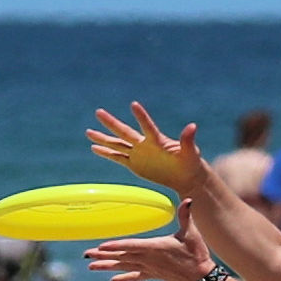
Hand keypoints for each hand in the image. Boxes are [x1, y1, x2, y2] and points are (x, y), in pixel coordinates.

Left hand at [86, 198, 212, 280]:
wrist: (202, 278)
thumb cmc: (197, 254)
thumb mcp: (191, 233)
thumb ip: (186, 216)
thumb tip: (188, 199)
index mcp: (155, 247)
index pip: (131, 245)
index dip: (115, 246)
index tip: (100, 246)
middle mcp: (149, 259)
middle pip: (121, 256)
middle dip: (103, 255)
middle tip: (86, 254)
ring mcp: (150, 268)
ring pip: (124, 267)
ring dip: (107, 266)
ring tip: (91, 266)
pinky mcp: (154, 275)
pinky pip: (136, 277)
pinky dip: (124, 278)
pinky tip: (113, 280)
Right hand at [88, 100, 206, 194]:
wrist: (185, 175)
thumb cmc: (190, 162)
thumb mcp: (190, 152)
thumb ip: (188, 140)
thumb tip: (193, 126)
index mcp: (157, 140)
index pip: (147, 126)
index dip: (141, 116)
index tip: (133, 104)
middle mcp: (144, 144)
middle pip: (124, 132)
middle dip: (111, 123)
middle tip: (98, 112)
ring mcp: (138, 154)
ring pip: (117, 144)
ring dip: (103, 138)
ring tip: (88, 132)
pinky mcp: (135, 164)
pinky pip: (118, 158)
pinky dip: (107, 153)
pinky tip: (94, 148)